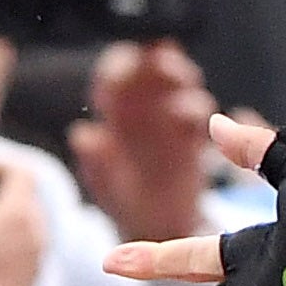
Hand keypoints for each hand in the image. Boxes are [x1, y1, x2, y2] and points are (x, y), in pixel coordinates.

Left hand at [69, 40, 216, 242]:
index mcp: (114, 117)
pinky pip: (200, 116)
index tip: (127, 62)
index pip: (115, 80)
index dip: (120, 67)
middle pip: (151, 73)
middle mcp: (143, 112)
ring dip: (181, 80)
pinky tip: (191, 122)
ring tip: (178, 83)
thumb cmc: (127, 202)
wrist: (161, 227)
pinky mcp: (195, 137)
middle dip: (158, 62)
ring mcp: (171, 122)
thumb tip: (85, 135)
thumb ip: (95, 160)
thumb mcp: (105, 184)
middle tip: (163, 59)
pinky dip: (197, 112)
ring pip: (178, 86)